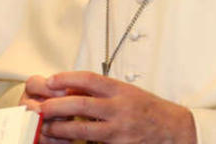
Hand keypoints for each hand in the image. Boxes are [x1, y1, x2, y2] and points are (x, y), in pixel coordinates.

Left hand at [26, 71, 195, 143]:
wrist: (175, 129)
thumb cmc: (148, 109)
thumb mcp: (126, 91)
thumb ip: (102, 91)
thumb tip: (70, 89)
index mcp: (120, 89)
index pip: (89, 79)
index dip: (66, 78)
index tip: (50, 80)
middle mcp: (120, 108)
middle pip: (81, 104)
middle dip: (56, 106)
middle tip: (40, 108)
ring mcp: (120, 130)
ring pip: (83, 130)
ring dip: (61, 129)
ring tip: (46, 128)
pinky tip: (66, 143)